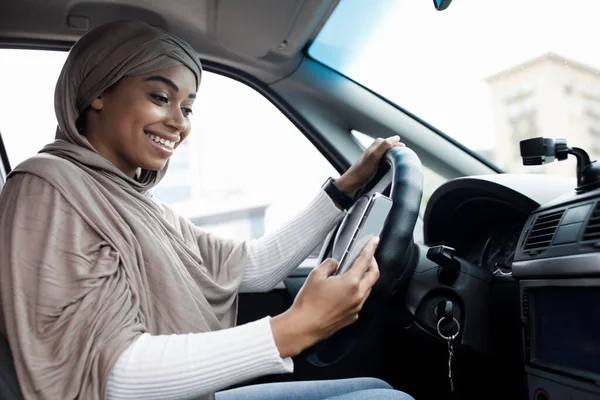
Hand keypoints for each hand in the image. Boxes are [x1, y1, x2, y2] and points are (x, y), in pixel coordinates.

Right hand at [270, 236, 379, 357]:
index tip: (374, 241)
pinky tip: (346, 290)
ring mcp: (356, 307)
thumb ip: (330, 264)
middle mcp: (358, 295)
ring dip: (365, 278)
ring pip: (368, 288)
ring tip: (355, 272)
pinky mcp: (352, 316)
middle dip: (372, 262)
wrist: (304, 326)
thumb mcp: (316, 275)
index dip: (370, 248)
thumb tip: (335, 263)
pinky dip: (358, 291)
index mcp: (350, 283)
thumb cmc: (308, 303)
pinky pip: (360, 300)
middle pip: (374, 275)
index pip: (365, 261)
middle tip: (367, 255)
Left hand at [335, 136, 404, 195]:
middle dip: (395, 147)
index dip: (397, 143)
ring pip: (384, 153)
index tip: (405, 148)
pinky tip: (390, 167)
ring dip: (392, 154)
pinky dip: (388, 161)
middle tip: (404, 152)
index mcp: (374, 146)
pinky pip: (382, 161)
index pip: (389, 141)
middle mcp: (373, 151)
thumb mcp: (375, 156)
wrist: (352, 183)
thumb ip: (384, 145)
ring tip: (399, 158)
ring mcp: (372, 159)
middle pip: (387, 146)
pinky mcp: (372, 167)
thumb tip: (396, 138)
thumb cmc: (362, 170)